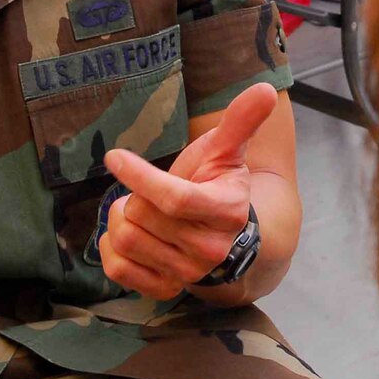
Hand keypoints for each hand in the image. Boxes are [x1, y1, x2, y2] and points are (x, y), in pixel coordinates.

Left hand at [98, 83, 275, 299]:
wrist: (224, 239)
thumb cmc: (218, 185)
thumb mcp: (227, 152)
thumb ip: (241, 121)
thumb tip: (266, 89)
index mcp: (225, 210)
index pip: (174, 198)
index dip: (140, 176)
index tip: (115, 157)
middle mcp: (209, 249)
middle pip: (142, 215)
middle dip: (134, 195)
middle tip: (147, 190)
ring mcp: (186, 273)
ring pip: (125, 239)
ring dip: (122, 219)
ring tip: (143, 211)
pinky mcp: (164, 288)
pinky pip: (117, 269)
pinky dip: (112, 249)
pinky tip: (131, 234)